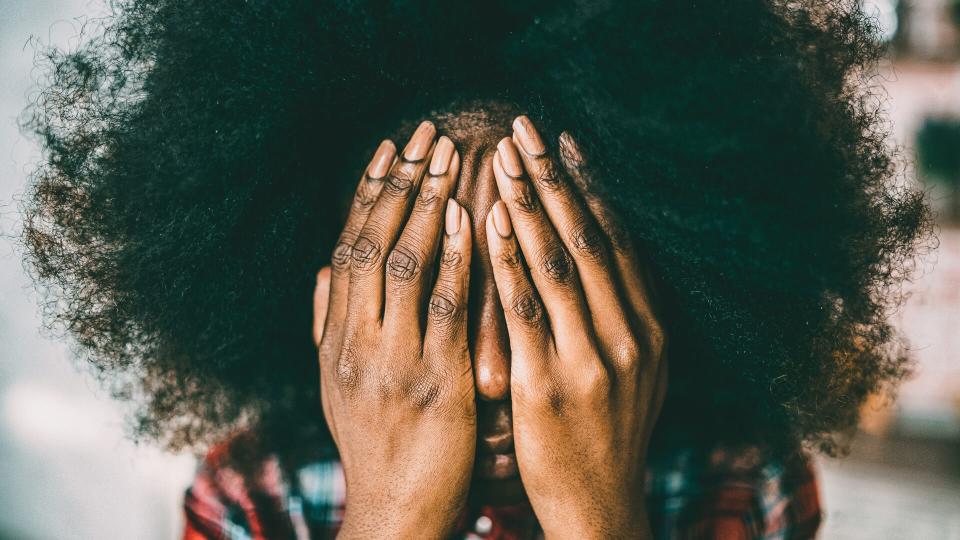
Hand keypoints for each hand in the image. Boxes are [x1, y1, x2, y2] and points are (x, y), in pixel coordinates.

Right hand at [313, 121, 474, 538]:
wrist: (394, 514)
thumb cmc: (377, 448)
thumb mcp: (338, 386)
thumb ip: (329, 326)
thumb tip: (324, 270)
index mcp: (334, 342)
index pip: (348, 251)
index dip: (368, 196)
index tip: (389, 150)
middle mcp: (354, 344)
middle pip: (372, 245)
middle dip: (399, 184)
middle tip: (424, 132)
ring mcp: (390, 362)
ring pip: (402, 265)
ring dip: (426, 204)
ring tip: (447, 155)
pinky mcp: (433, 383)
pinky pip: (443, 309)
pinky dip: (453, 257)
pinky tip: (467, 217)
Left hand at [485, 117, 667, 538]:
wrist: (601, 505)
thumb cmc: (608, 435)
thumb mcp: (638, 372)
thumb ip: (626, 316)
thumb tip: (609, 257)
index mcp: (650, 328)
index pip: (617, 240)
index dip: (589, 187)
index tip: (563, 143)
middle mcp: (630, 335)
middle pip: (589, 238)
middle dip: (554, 178)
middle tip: (524, 129)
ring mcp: (593, 360)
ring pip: (559, 263)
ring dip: (529, 204)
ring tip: (502, 158)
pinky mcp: (551, 385)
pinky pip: (526, 309)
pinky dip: (508, 259)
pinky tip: (492, 221)